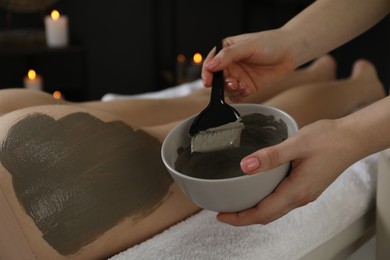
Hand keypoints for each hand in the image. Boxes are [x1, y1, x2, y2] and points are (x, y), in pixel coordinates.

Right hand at [202, 29, 295, 101]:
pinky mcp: (247, 87)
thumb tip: (210, 66)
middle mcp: (230, 65)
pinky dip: (240, 96)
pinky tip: (247, 90)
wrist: (290, 52)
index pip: (210, 63)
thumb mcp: (246, 46)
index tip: (208, 82)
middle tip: (232, 83)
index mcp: (226, 51)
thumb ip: (227, 55)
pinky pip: (237, 96)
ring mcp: (238, 77)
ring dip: (231, 90)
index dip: (207, 73)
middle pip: (217, 79)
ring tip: (241, 86)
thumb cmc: (269, 43)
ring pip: (226, 89)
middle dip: (222, 84)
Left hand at [217, 119, 358, 224]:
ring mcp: (304, 194)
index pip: (262, 213)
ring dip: (255, 211)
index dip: (240, 217)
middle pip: (267, 216)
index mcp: (296, 191)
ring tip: (238, 204)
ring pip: (275, 210)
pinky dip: (266, 203)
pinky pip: (282, 202)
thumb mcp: (297, 144)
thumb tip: (245, 166)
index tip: (222, 215)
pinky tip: (258, 192)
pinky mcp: (306, 187)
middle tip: (225, 212)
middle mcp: (300, 197)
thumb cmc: (328, 140)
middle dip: (244, 218)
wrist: (352, 139)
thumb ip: (271, 156)